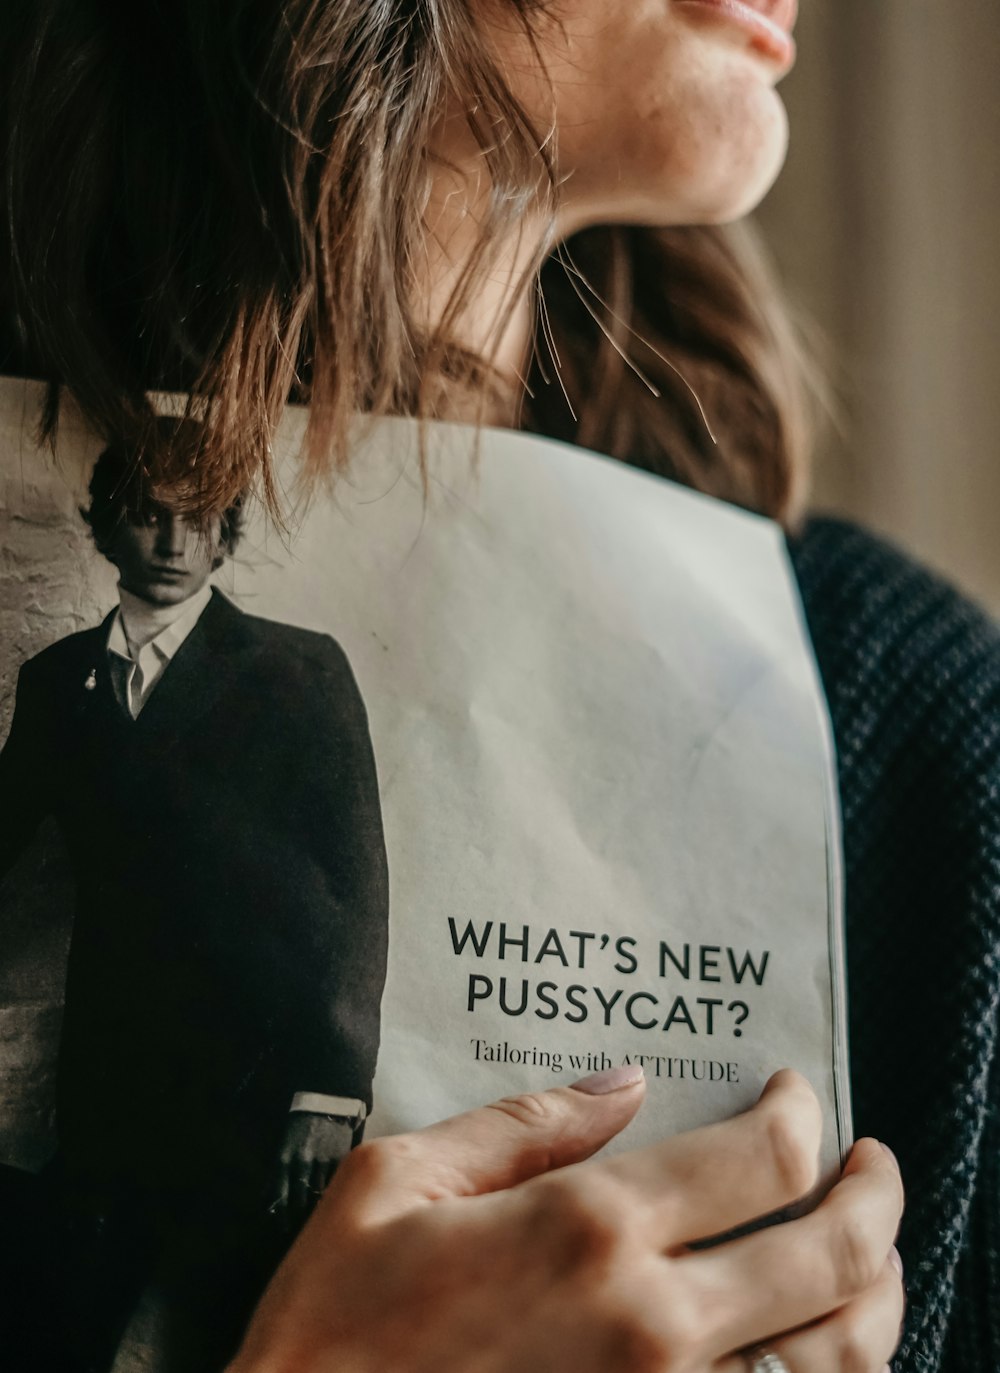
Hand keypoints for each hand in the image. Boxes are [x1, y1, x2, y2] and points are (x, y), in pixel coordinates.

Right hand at [234, 1068, 904, 1372]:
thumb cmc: (331, 1332)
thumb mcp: (393, 1185)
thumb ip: (519, 1124)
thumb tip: (622, 1082)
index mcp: (587, 1229)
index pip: (760, 1157)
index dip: (798, 1114)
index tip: (793, 1096)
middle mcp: (655, 1325)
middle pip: (831, 1251)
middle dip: (873, 1192)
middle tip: (872, 1163)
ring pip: (843, 1356)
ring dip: (882, 1292)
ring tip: (877, 1254)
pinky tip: (827, 1352)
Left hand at [270, 1112, 354, 1232]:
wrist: (326, 1104)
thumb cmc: (300, 1129)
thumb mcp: (283, 1147)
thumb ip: (277, 1174)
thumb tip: (266, 1201)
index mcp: (283, 1159)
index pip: (279, 1195)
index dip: (280, 1216)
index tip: (282, 1229)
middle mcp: (302, 1162)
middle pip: (298, 1200)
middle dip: (297, 1216)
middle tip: (298, 1227)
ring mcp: (321, 1161)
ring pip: (317, 1195)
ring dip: (314, 1208)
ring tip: (314, 1218)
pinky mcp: (339, 1160)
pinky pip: (334, 1185)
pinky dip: (330, 1195)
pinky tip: (331, 1201)